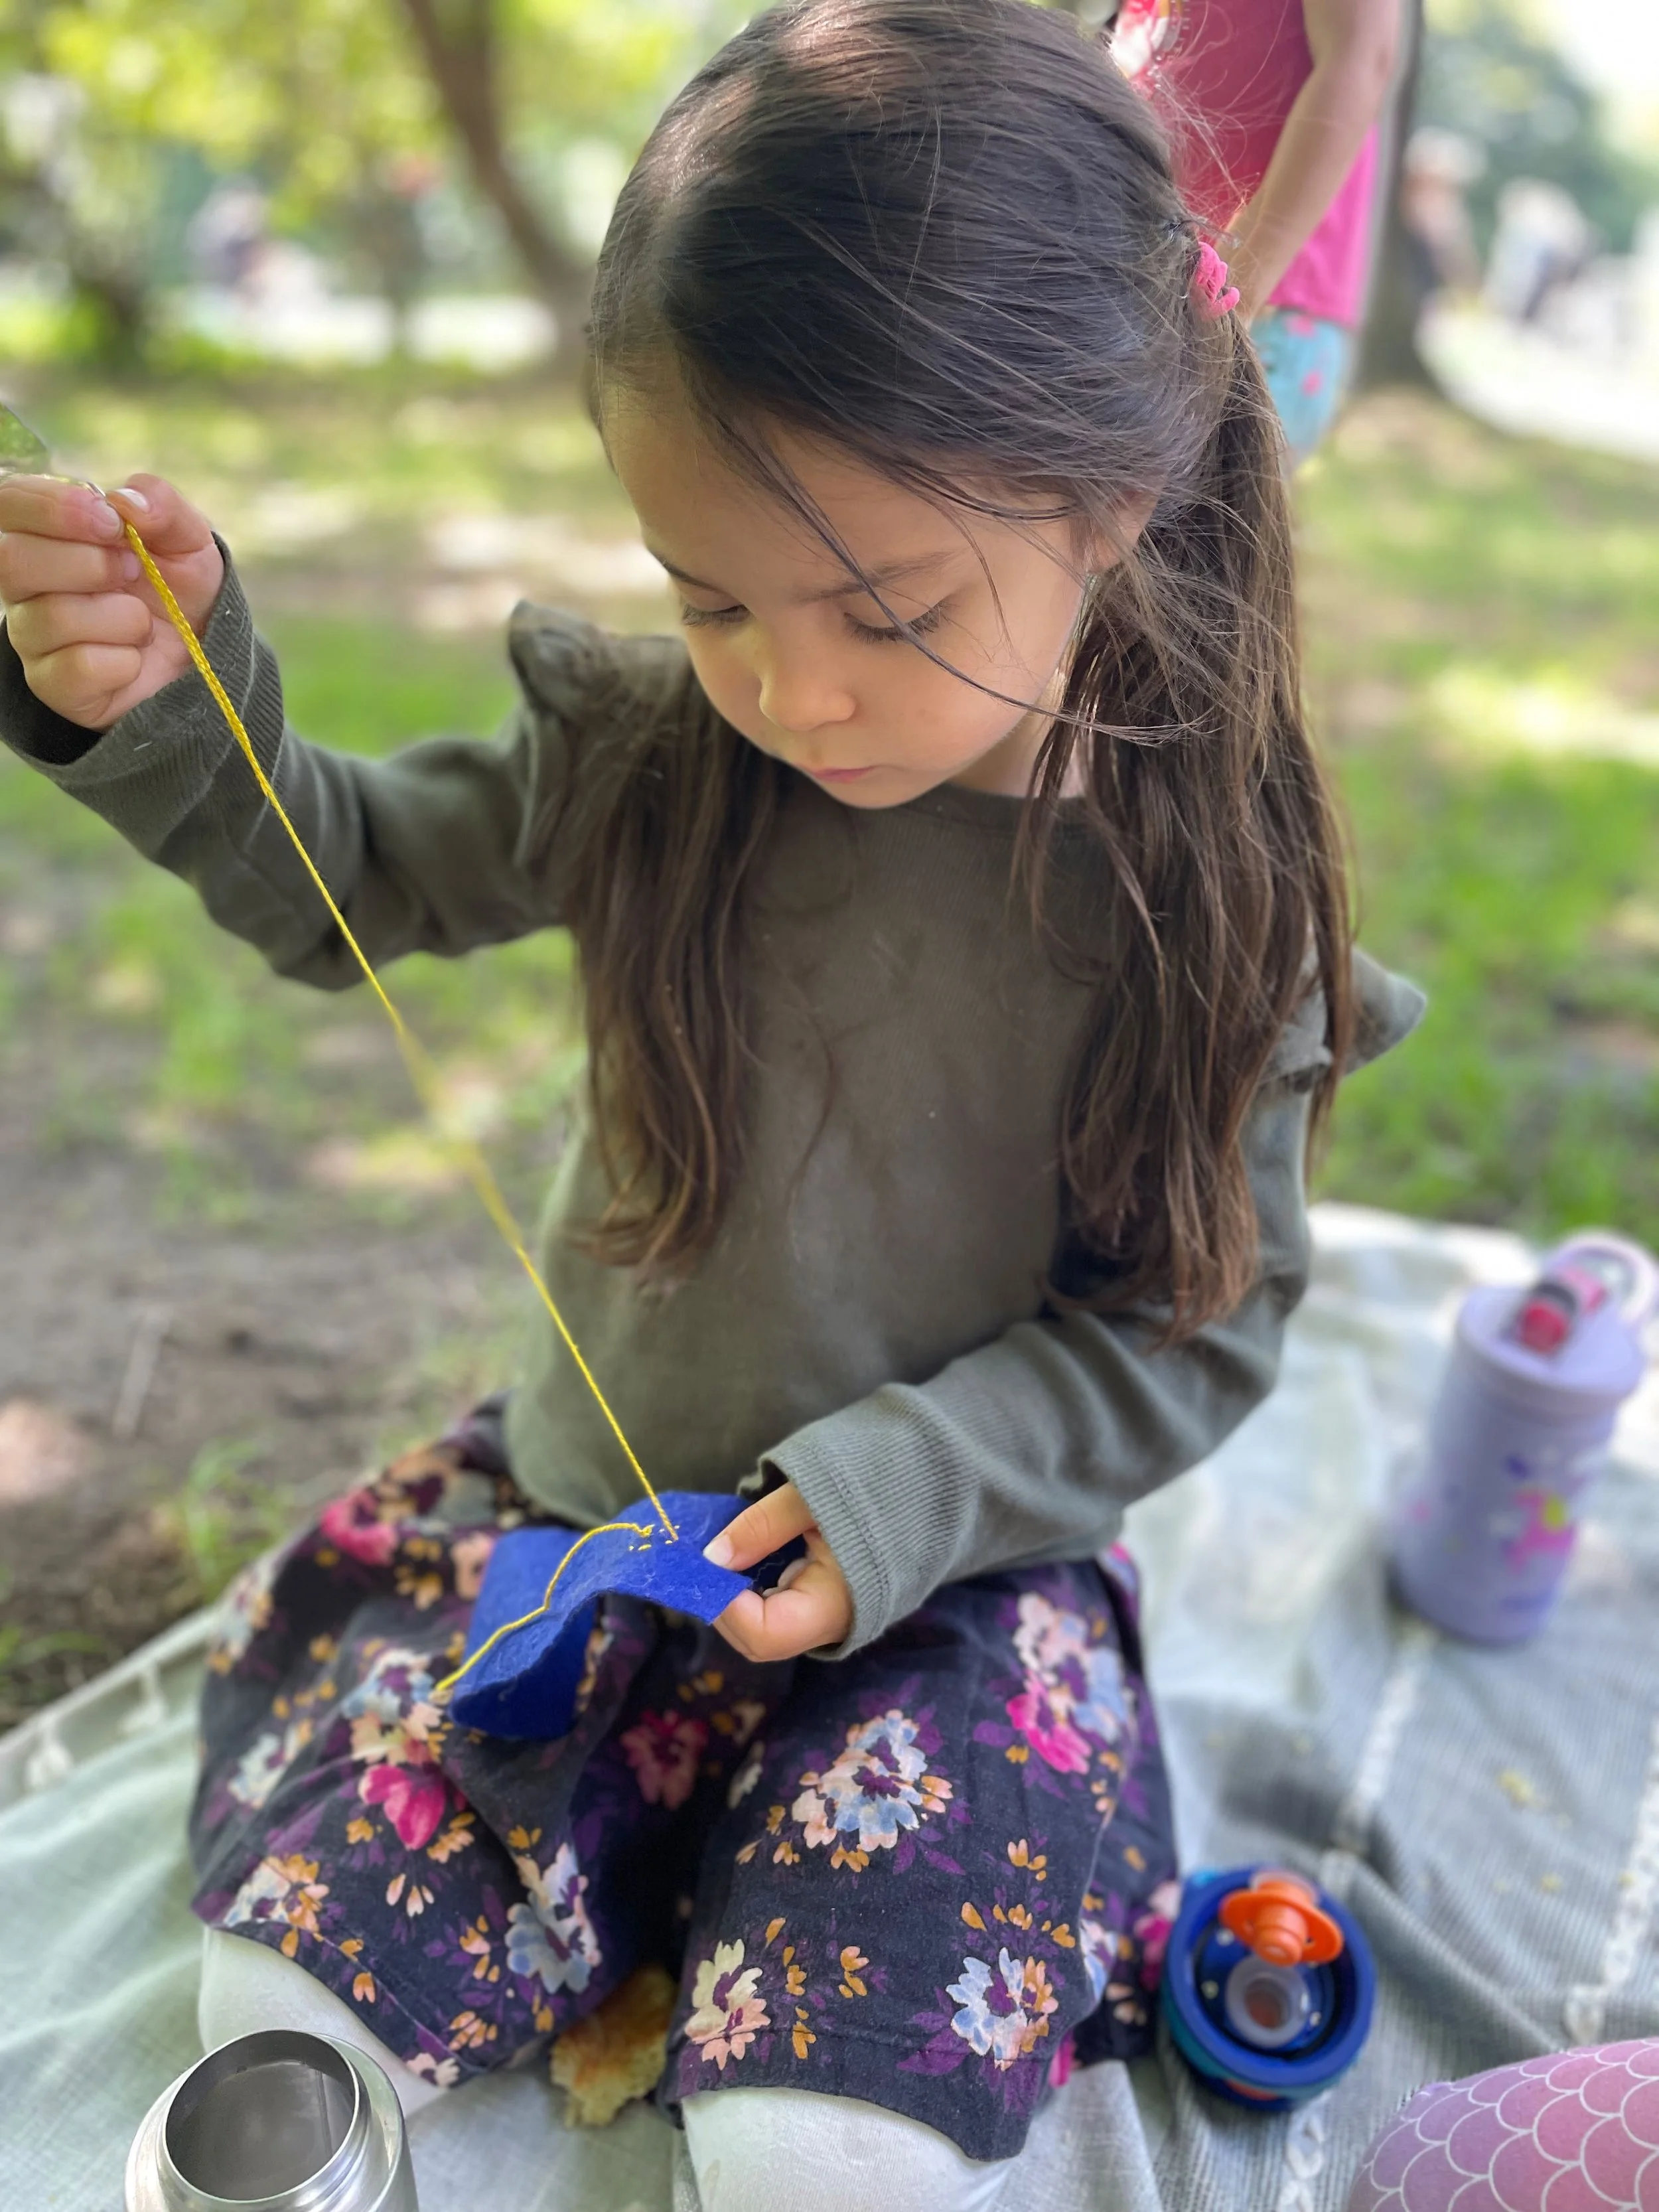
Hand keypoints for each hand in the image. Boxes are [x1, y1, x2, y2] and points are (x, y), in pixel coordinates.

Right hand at [0, 473, 224, 730]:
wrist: (201, 654)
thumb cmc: (179, 587)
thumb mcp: (187, 539)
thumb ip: (163, 506)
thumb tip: (125, 500)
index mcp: (44, 533)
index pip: (9, 502)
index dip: (53, 508)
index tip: (111, 523)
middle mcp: (24, 583)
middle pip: (11, 561)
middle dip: (89, 565)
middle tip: (134, 571)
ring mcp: (32, 635)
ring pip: (51, 617)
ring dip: (119, 616)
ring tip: (142, 620)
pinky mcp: (52, 683)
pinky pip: (76, 667)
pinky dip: (123, 661)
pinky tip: (134, 657)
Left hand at [705, 1481, 852, 1661]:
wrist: (916, 1490)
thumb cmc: (869, 1489)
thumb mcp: (809, 1498)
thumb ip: (762, 1525)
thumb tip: (712, 1558)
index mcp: (834, 1604)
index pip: (767, 1634)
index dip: (728, 1607)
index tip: (706, 1566)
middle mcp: (828, 1623)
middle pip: (759, 1638)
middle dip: (723, 1604)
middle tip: (703, 1561)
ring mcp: (823, 1616)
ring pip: (762, 1627)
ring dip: (733, 1595)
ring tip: (721, 1554)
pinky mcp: (818, 1602)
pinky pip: (775, 1607)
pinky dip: (751, 1586)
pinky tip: (743, 1555)